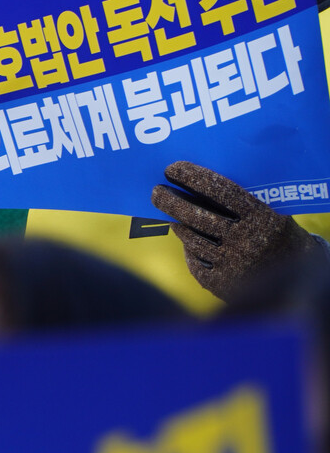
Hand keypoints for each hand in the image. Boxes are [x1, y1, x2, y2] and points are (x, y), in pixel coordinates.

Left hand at [151, 160, 318, 301]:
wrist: (297, 276)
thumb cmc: (274, 231)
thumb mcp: (269, 210)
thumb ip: (241, 197)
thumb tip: (195, 176)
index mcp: (261, 216)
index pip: (220, 190)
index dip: (193, 177)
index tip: (171, 168)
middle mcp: (246, 241)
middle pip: (196, 217)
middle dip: (170, 202)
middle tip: (155, 191)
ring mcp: (233, 264)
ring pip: (192, 239)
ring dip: (177, 224)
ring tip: (169, 215)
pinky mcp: (222, 284)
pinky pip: (195, 262)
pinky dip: (190, 250)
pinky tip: (187, 240)